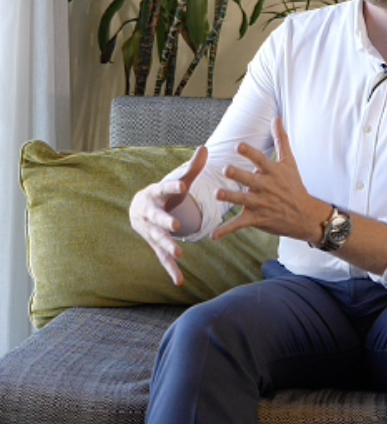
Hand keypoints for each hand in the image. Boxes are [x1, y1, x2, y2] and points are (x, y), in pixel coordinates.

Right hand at [129, 146, 206, 285]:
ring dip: (169, 247)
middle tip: (177, 226)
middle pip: (158, 218)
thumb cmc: (164, 193)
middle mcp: (150, 213)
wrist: (139, 209)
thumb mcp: (176, 180)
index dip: (174, 186)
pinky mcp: (156, 245)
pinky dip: (171, 269)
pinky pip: (163, 258)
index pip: (165, 187)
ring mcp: (151, 231)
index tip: (184, 185)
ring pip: (159, 240)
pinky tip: (180, 281)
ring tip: (181, 254)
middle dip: (166, 222)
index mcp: (156, 194)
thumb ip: (192, 168)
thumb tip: (205, 148)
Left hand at [212, 117, 329, 242]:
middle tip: (226, 170)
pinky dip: (226, 231)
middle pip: (250, 180)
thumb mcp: (290, 161)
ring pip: (242, 200)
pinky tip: (213, 236)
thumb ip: (281, 139)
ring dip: (230, 197)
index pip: (260, 160)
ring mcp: (261, 203)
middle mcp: (266, 187)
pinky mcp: (257, 219)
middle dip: (238, 175)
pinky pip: (239, 225)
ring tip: (217, 194)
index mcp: (273, 172)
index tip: (238, 146)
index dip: (250, 153)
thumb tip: (277, 117)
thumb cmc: (294, 185)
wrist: (304, 214)